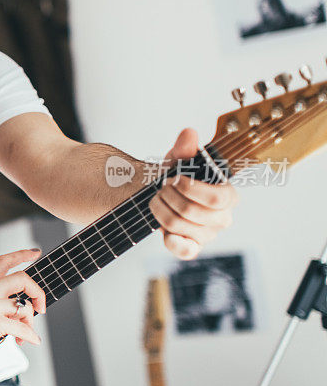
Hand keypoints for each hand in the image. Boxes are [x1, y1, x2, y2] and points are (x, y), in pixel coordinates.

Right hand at [0, 249, 45, 384]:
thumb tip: (23, 307)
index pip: (2, 262)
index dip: (21, 255)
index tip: (34, 252)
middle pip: (21, 278)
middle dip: (38, 292)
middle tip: (41, 307)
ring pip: (24, 306)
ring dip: (30, 323)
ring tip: (22, 334)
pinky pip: (23, 326)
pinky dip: (30, 336)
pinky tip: (26, 341)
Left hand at [149, 128, 237, 259]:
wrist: (160, 193)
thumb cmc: (175, 176)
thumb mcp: (177, 160)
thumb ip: (184, 148)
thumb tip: (189, 134)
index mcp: (228, 195)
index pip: (218, 197)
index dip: (190, 188)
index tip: (174, 178)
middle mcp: (222, 218)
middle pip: (191, 211)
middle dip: (168, 196)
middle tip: (162, 188)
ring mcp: (208, 235)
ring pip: (178, 225)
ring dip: (159, 209)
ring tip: (157, 199)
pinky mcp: (193, 248)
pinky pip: (184, 251)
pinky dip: (169, 238)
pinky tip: (162, 227)